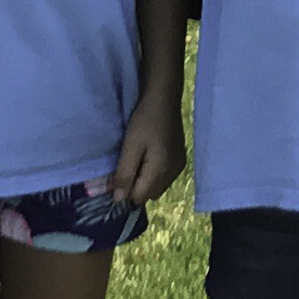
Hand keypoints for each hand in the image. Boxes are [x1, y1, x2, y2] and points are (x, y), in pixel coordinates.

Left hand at [105, 79, 177, 211]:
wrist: (164, 99)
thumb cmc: (144, 121)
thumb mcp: (130, 146)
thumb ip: (124, 174)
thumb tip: (118, 200)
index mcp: (161, 170)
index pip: (139, 197)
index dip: (127, 188)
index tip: (122, 170)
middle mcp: (173, 173)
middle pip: (149, 195)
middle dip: (137, 185)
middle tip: (130, 162)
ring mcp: (179, 166)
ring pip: (157, 188)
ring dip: (146, 180)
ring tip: (140, 158)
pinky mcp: (180, 160)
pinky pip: (165, 178)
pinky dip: (155, 174)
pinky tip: (151, 156)